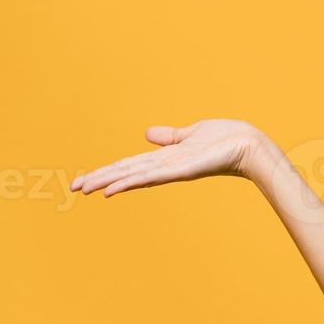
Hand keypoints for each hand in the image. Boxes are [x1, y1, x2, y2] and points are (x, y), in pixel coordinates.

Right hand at [69, 120, 267, 197]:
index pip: (130, 164)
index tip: (86, 178)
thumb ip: (169, 136)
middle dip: (100, 179)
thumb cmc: (226, 139)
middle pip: (126, 172)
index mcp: (166, 157)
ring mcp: (172, 170)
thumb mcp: (191, 134)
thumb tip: (147, 134)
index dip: (108, 170)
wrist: (249, 145)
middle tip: (74, 187)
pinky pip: (151, 177)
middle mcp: (166, 166)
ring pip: (133, 176)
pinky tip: (113, 189)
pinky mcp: (182, 170)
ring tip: (85, 188)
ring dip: (108, 182)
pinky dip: (131, 182)